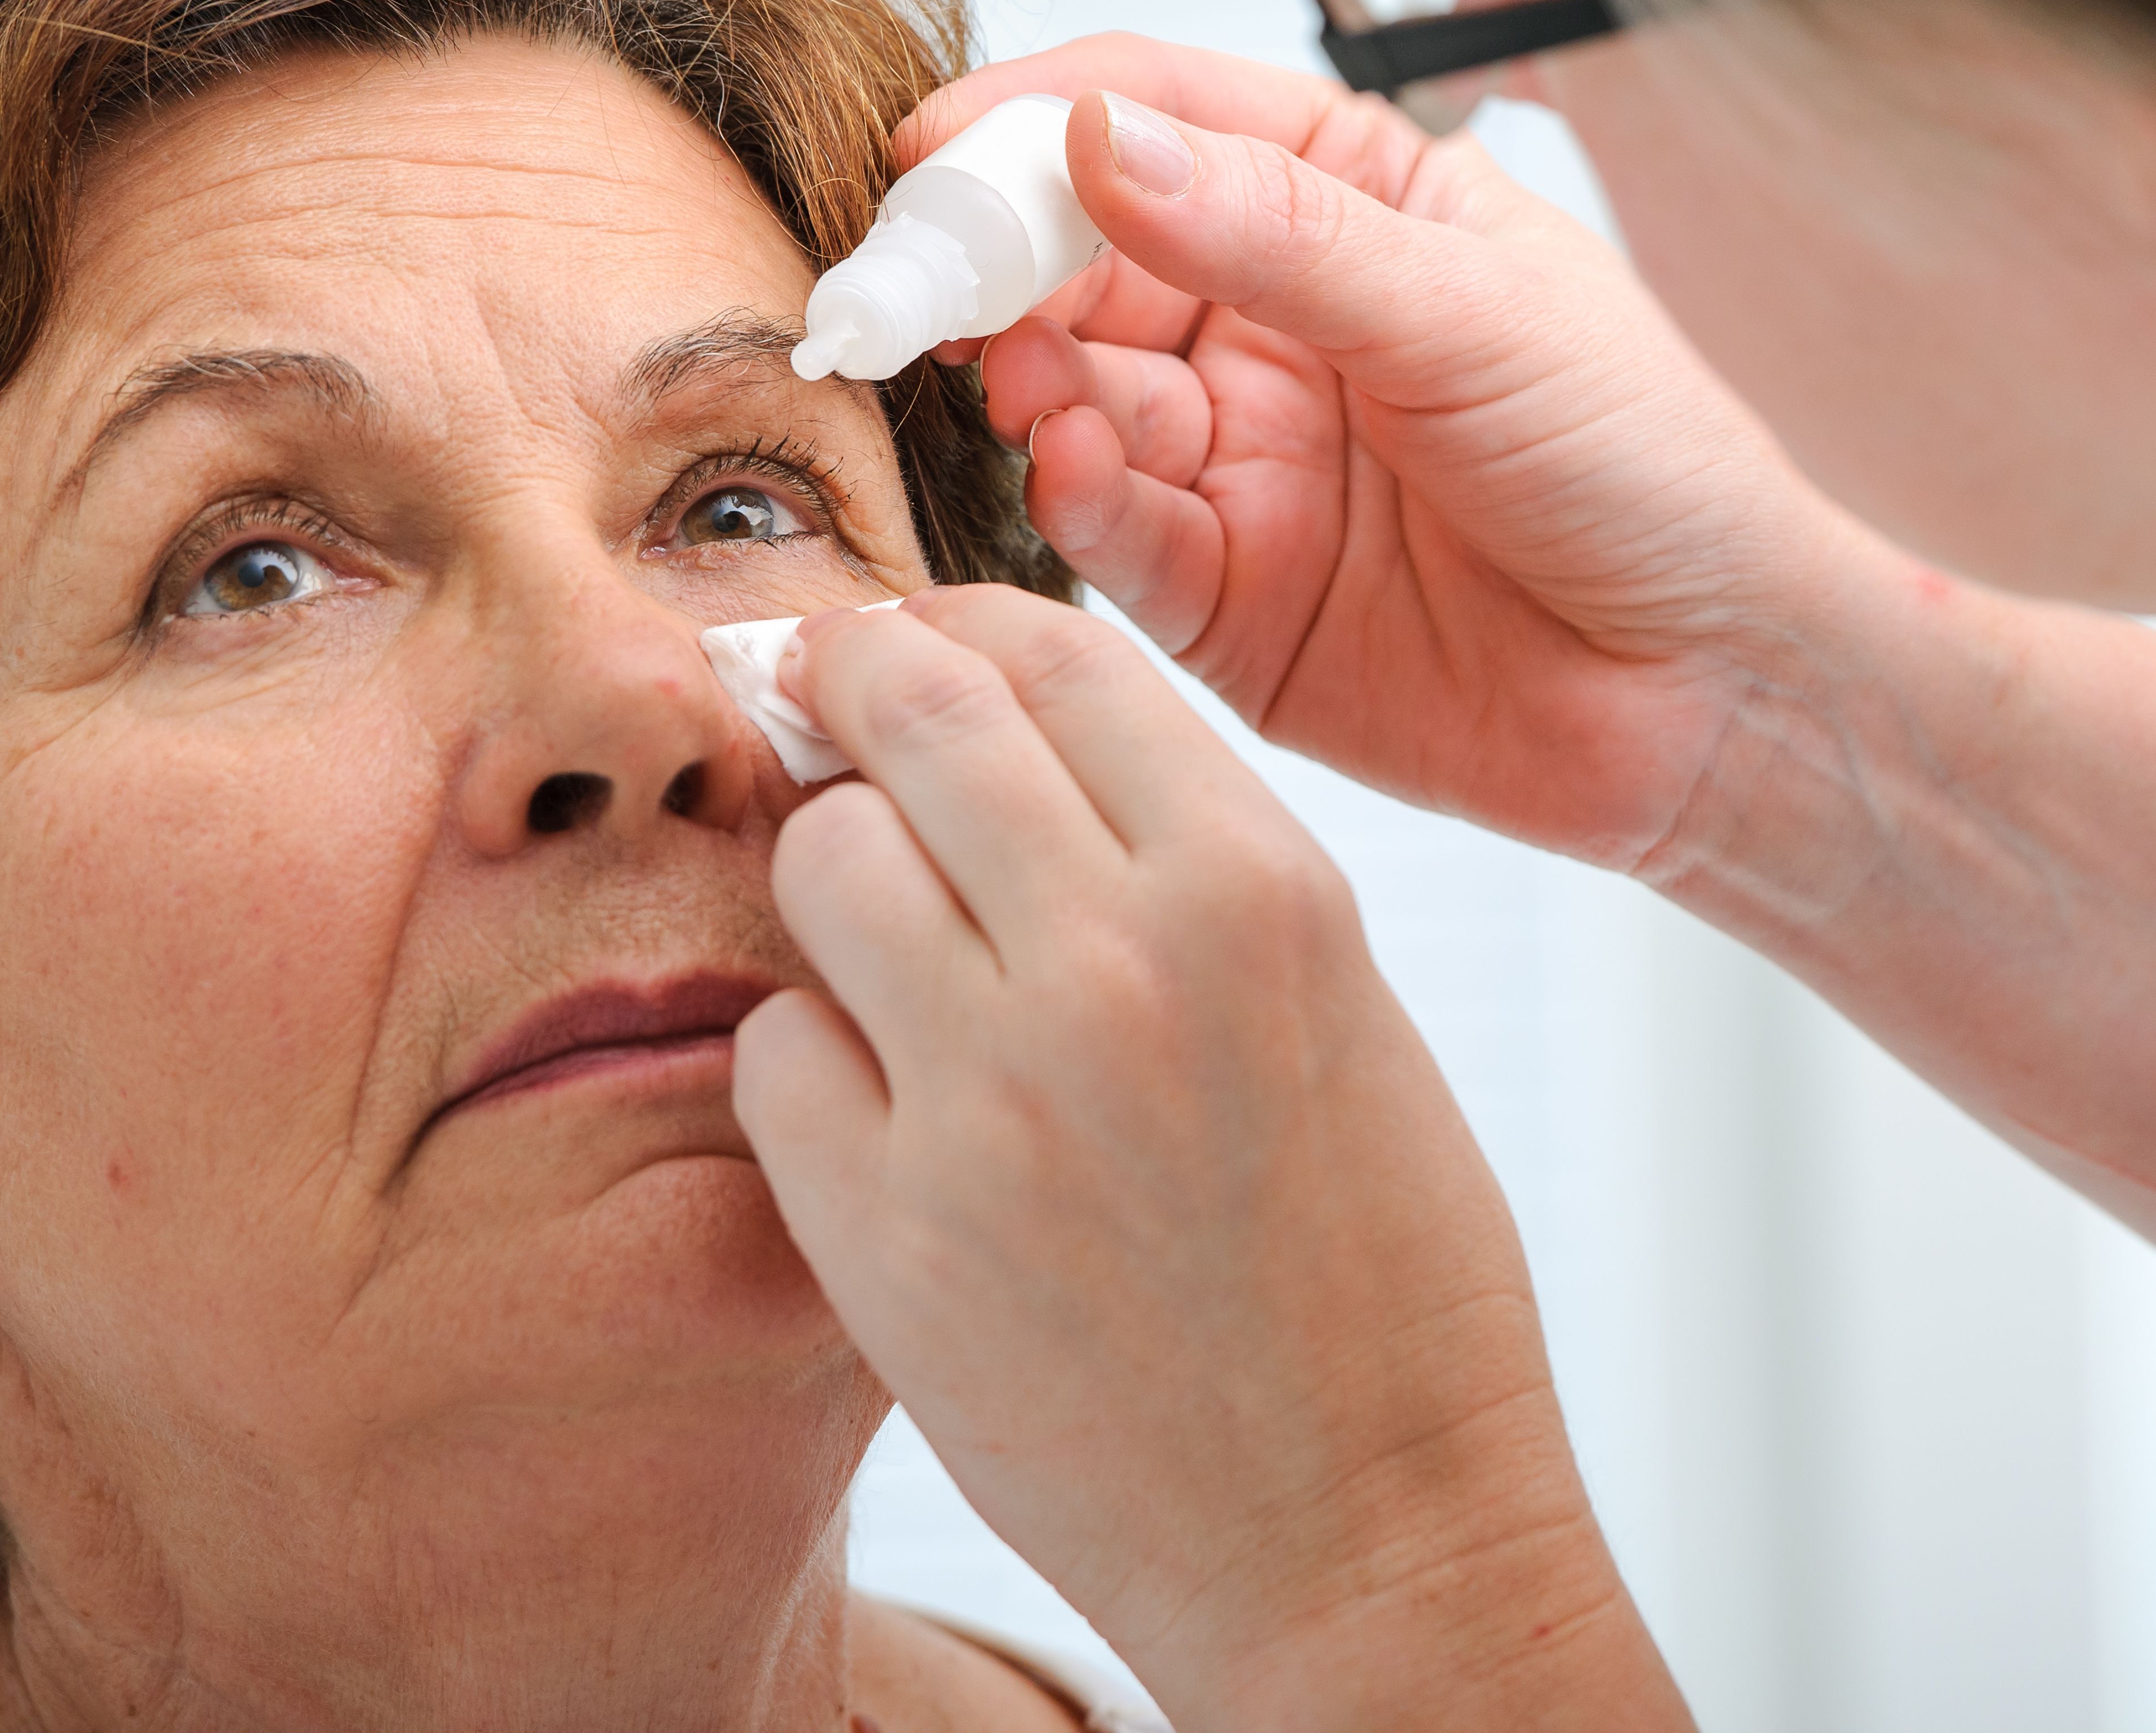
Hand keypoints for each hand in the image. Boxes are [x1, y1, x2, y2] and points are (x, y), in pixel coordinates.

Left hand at [734, 586, 1681, 1731]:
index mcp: (1262, 889)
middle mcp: (1123, 964)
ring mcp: (993, 1100)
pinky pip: (776, 1052)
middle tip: (824, 694)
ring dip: (836, 875)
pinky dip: (811, 1060)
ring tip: (886, 945)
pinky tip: (884, 1109)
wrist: (1368, 1534)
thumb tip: (1006, 728)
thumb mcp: (1336, 1000)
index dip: (964, 621)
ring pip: (822, 860)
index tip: (921, 640)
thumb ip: (1180, 855)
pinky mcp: (889, 1235)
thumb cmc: (1379, 1272)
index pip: (1059, 653)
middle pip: (915, 712)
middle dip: (853, 680)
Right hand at [898, 35, 1874, 868]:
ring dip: (1034, 379)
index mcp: (1352, 206)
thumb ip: (1280, 235)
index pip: (1162, 119)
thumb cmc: (1650, 472)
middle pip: (1086, 257)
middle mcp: (1279, 325)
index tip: (937, 146)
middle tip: (924, 278)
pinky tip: (1076, 467)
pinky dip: (1075, 496)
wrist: (1717, 692)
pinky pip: (1112, 532)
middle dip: (997, 261)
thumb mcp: (1473, 315)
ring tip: (1029, 383)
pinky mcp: (1226, 595)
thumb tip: (1104, 140)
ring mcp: (1244, 459)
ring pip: (1080, 394)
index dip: (1038, 121)